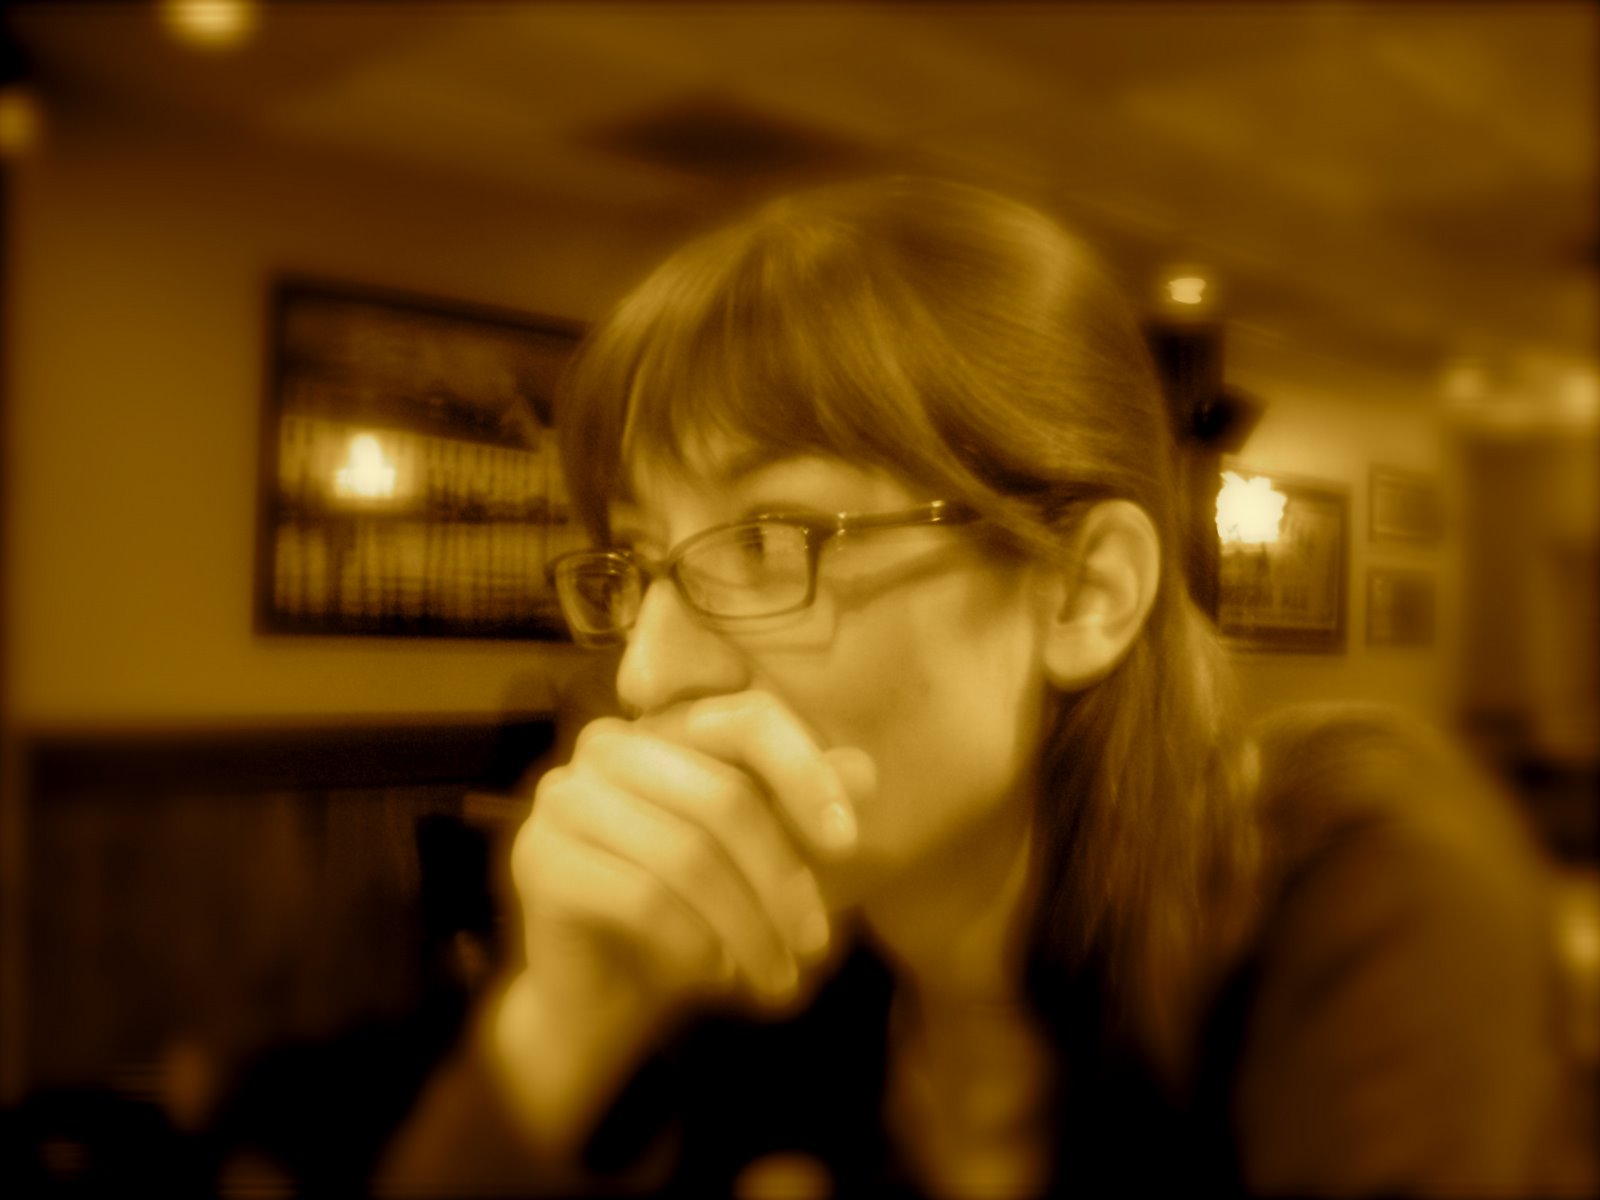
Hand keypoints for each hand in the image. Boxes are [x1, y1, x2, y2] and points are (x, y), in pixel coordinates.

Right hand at [510, 690, 872, 1026]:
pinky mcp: (538, 859)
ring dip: (747, 927)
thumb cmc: (691, 916)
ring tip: (776, 975)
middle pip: (725, 796)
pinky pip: (642, 898)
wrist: (601, 998)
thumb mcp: (763, 862)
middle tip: (814, 945)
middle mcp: (609, 746)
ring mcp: (564, 797)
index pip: (749, 719)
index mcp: (666, 728)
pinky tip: (717, 973)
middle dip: (783, 879)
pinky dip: (694, 943)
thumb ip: (804, 810)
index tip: (848, 845)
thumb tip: (866, 771)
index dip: (807, 774)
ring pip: (687, 855)